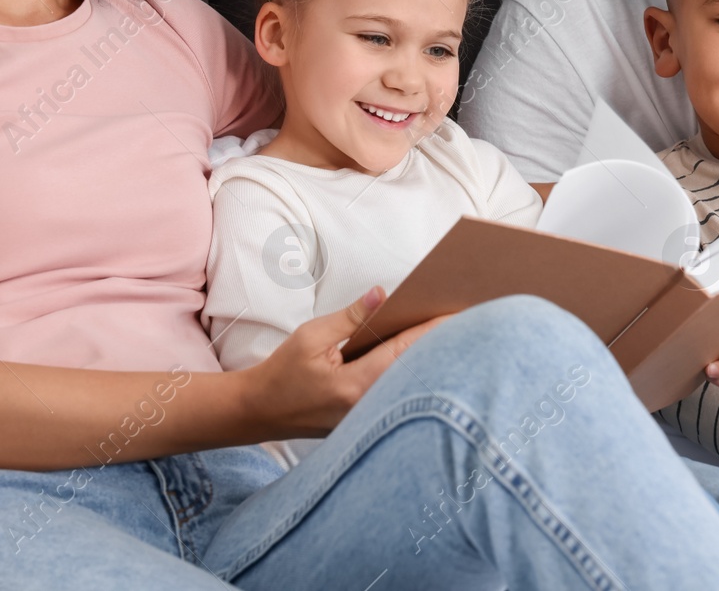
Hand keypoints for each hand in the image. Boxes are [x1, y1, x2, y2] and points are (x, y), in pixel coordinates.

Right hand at [243, 287, 444, 436]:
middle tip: (461, 317)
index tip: (457, 312)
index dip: (433, 330)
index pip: (404, 352)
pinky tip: (417, 355)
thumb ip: (350, 318)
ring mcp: (365, 420)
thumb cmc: (281, 374)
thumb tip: (381, 295)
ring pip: (407, 385)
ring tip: (444, 331)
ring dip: (424, 359)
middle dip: (435, 344)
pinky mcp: (363, 423)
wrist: (257, 412)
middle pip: (414, 371)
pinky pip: (394, 394)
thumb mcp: (311, 336)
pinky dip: (407, 373)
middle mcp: (365, 407)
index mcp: (353, 385)